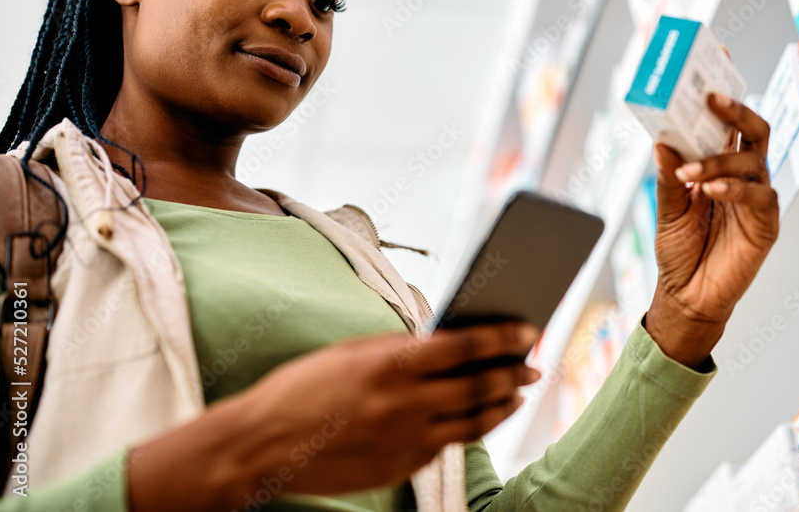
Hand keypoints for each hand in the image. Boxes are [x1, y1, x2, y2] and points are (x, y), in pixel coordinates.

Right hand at [127, 322, 539, 510]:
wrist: (264, 445)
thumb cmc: (303, 389)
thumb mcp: (351, 352)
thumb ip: (399, 348)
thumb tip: (444, 342)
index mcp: (390, 363)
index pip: (465, 346)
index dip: (503, 337)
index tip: (527, 330)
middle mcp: (405, 403)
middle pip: (479, 385)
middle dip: (514, 372)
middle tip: (534, 365)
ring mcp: (405, 440)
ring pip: (474, 422)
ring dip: (502, 405)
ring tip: (518, 394)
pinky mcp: (402, 468)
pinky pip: (445, 446)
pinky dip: (467, 429)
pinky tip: (477, 418)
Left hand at [645, 93, 778, 368]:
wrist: (687, 296)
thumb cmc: (680, 251)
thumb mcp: (666, 209)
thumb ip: (668, 177)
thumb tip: (662, 142)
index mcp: (719, 166)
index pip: (726, 123)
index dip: (724, 93)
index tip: (714, 60)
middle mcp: (743, 176)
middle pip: (753, 130)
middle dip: (734, 110)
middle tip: (709, 99)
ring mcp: (756, 198)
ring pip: (752, 160)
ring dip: (719, 159)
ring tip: (689, 172)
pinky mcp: (766, 223)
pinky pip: (759, 196)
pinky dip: (734, 188)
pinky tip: (711, 190)